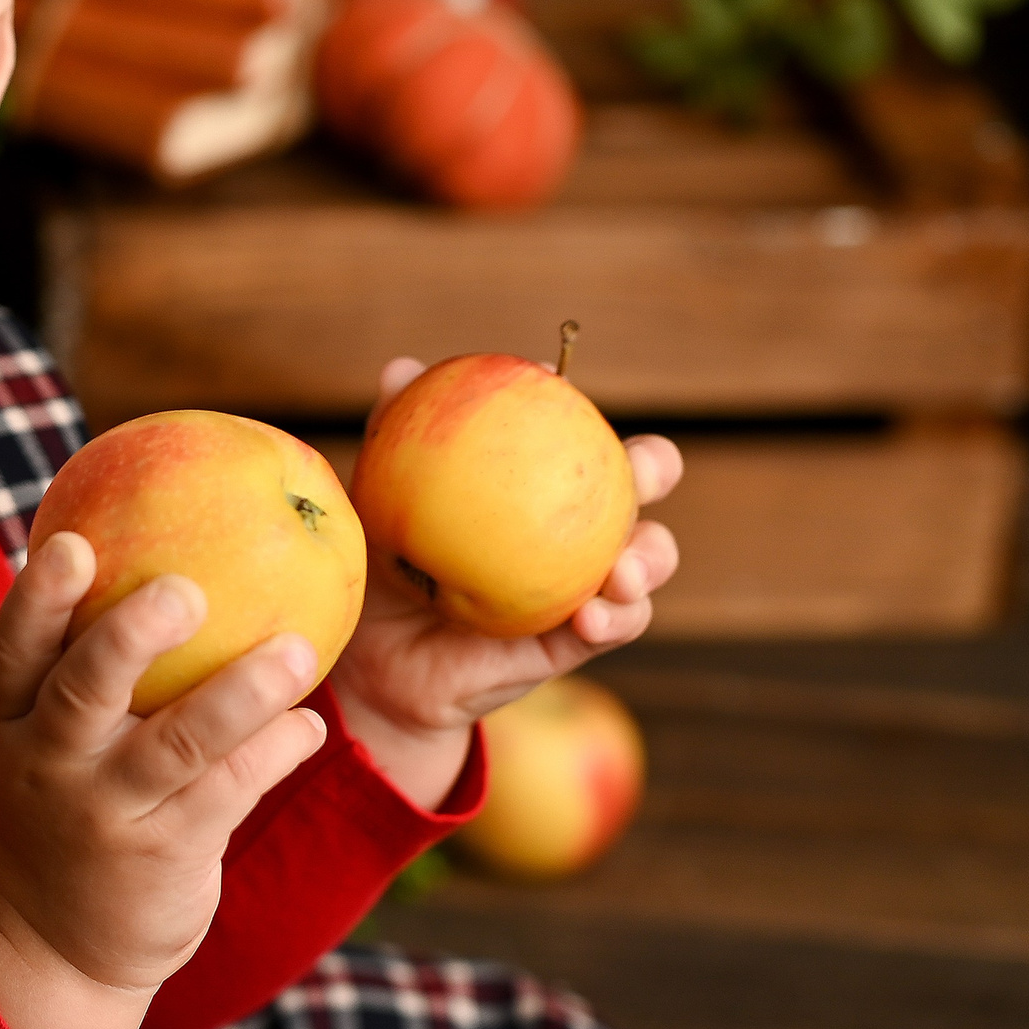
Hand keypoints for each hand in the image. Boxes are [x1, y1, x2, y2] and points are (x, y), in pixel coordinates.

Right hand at [0, 531, 325, 1028]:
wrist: (53, 948)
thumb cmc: (65, 813)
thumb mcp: (43, 745)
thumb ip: (77, 670)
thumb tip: (148, 556)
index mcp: (17, 722)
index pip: (14, 649)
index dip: (38, 597)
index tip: (71, 542)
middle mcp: (52, 763)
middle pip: (84, 689)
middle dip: (130, 637)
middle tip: (186, 589)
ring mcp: (105, 813)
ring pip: (174, 745)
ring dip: (239, 694)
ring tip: (294, 650)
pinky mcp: (161, 857)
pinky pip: (225, 794)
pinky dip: (271, 753)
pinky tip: (306, 724)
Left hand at [331, 356, 683, 808]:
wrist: (376, 659)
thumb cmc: (384, 563)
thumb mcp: (381, 498)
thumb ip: (393, 433)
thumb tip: (402, 369)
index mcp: (540, 481)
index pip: (574, 431)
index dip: (575, 402)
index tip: (551, 381)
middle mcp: (575, 528)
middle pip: (639, 484)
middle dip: (653, 466)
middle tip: (640, 469)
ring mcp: (585, 582)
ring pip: (650, 558)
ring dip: (650, 557)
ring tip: (623, 570)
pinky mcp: (577, 639)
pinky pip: (616, 625)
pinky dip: (614, 618)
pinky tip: (590, 616)